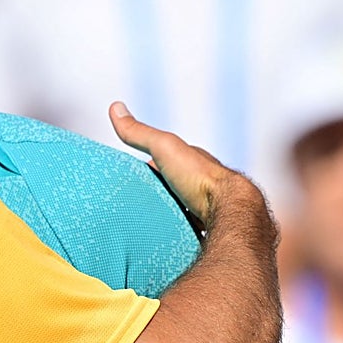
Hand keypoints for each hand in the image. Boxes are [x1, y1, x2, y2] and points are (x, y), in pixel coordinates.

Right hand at [109, 101, 239, 225]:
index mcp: (190, 162)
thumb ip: (140, 133)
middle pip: (172, 186)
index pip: (165, 160)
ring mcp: (204, 206)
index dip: (148, 165)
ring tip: (145, 222)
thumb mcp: (163, 147)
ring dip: (166, 213)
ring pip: (180, 208)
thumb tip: (115, 106)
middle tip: (134, 200)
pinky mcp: (205, 228)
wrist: (228, 209)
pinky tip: (163, 236)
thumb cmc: (198, 176)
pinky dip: (175, 230)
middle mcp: (199, 183)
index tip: (130, 174)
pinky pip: (186, 228)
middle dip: (157, 191)